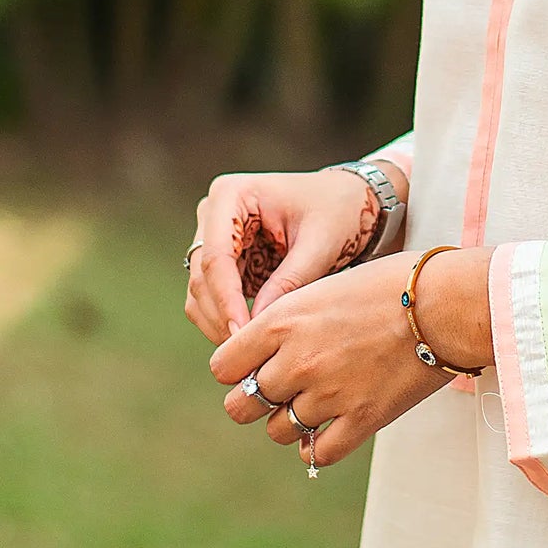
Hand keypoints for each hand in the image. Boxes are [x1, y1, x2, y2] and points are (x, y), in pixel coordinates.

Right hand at [185, 165, 402, 343]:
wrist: (347, 202)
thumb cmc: (338, 212)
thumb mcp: (320, 244)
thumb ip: (289, 282)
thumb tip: (255, 327)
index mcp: (232, 195)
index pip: (216, 256)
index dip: (226, 299)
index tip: (242, 333)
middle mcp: (214, 214)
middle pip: (202, 277)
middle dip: (223, 317)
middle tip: (249, 352)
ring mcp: (214, 239)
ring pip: (200, 293)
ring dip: (221, 323)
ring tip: (253, 350)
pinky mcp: (224, 262)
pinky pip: (213, 299)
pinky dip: (228, 320)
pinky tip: (253, 338)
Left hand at [207, 246, 493, 470]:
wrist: (449, 302)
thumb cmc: (394, 283)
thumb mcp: (328, 286)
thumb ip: (289, 320)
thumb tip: (263, 351)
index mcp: (284, 320)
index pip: (223, 366)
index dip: (236, 368)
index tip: (254, 365)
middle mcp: (297, 360)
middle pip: (241, 406)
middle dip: (254, 401)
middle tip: (278, 392)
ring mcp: (329, 394)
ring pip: (279, 431)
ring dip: (291, 422)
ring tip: (317, 403)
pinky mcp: (361, 419)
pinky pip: (318, 454)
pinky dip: (318, 448)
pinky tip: (330, 432)